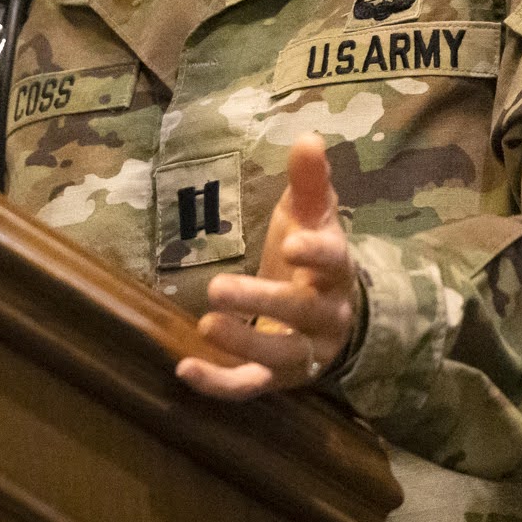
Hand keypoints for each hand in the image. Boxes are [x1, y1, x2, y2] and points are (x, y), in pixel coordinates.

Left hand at [177, 134, 356, 400]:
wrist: (334, 320)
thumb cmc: (311, 259)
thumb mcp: (312, 218)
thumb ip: (310, 182)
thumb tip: (309, 136)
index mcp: (336, 272)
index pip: (334, 262)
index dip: (317, 254)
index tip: (292, 241)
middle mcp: (326, 317)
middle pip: (301, 312)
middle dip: (263, 300)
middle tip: (218, 288)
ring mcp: (303, 353)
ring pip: (279, 354)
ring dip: (242, 342)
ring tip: (205, 325)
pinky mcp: (276, 378)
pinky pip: (250, 385)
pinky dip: (220, 383)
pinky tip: (184, 368)